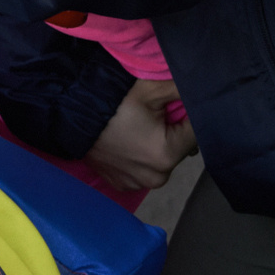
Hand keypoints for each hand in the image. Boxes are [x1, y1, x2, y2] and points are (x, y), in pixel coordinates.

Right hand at [84, 78, 197, 192]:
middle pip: (179, 149)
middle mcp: (156, 178)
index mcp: (166, 156)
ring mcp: (138, 185)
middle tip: (152, 115)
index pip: (195, 132)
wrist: (70, 116)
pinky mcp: (123, 186)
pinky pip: (143, 170)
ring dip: (157, 145)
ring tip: (137, 128)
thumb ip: (182, 88)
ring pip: (161, 160)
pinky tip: (127, 142)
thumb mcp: (150, 88)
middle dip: (173, 132)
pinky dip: (140, 157)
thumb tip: (204, 88)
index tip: (170, 105)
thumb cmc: (111, 103)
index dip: (186, 115)